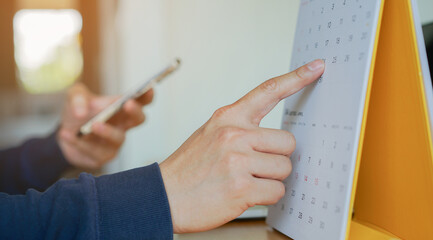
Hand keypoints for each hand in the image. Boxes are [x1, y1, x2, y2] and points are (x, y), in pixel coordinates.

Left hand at [57, 83, 153, 168]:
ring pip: (117, 138)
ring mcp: (114, 143)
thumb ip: (78, 97)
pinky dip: (79, 143)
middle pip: (138, 120)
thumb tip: (81, 112)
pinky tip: (66, 134)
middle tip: (127, 104)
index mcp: (121, 108)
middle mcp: (123, 126)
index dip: (147, 96)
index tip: (149, 88)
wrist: (63, 133)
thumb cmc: (77, 111)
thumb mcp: (74, 96)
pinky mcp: (102, 157)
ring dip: (107, 131)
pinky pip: (94, 152)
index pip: (140, 101)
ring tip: (93, 125)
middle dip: (135, 112)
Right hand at [160, 59, 324, 232]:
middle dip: (277, 157)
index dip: (296, 78)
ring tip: (245, 180)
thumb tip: (275, 140)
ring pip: (284, 168)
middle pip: (288, 142)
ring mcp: (237, 160)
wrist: (163, 196)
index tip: (316, 67)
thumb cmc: (188, 168)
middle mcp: (234, 134)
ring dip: (271, 179)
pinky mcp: (241, 186)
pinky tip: (244, 194)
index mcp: (227, 118)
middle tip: (256, 166)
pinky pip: (277, 191)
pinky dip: (266, 197)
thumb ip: (240, 130)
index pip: (268, 91)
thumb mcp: (209, 135)